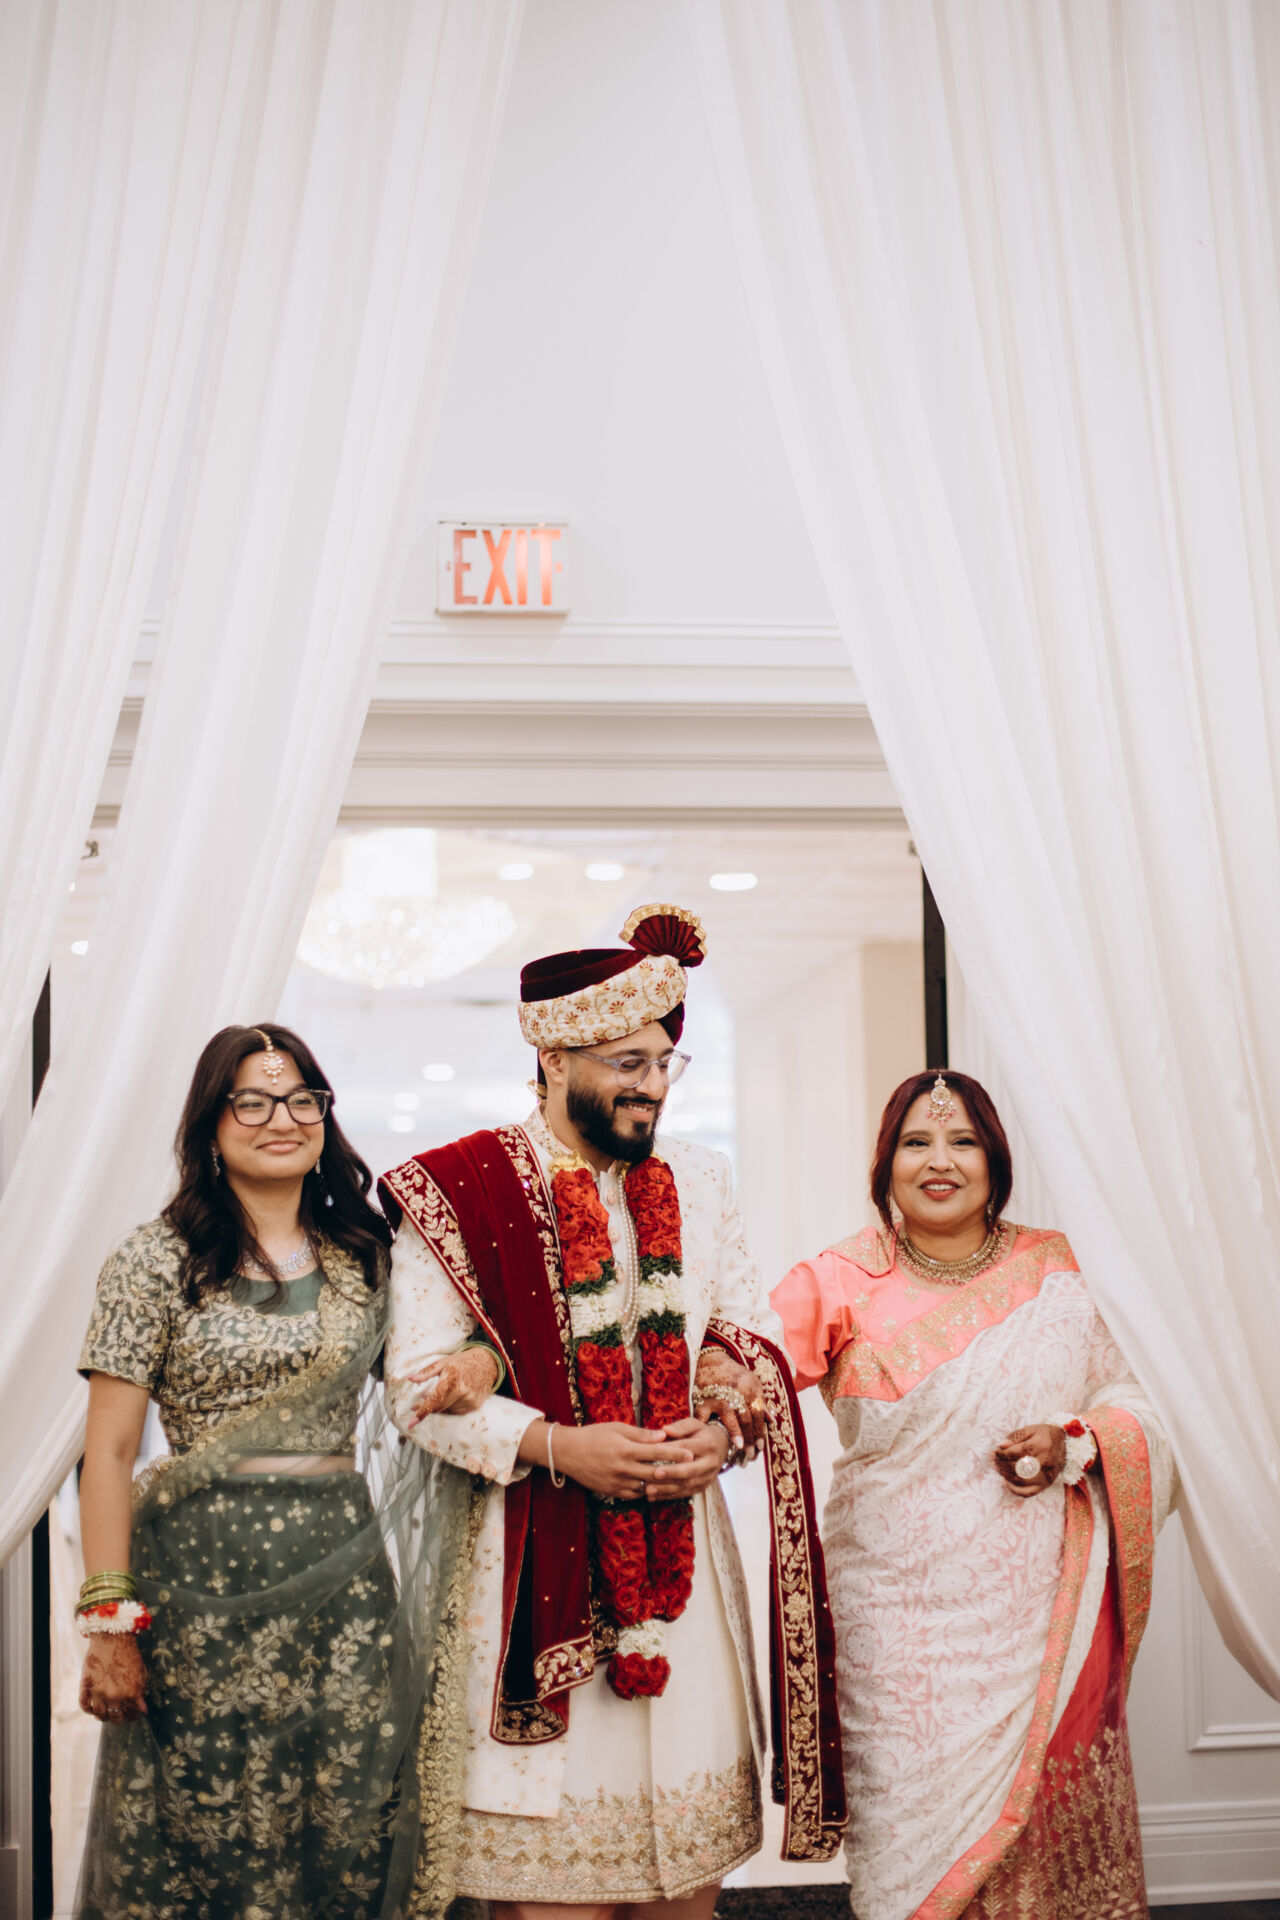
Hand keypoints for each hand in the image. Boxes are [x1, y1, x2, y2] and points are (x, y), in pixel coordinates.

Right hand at [79, 1634, 146, 1721]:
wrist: (111, 1637)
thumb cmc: (129, 1653)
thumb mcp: (141, 1672)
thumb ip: (141, 1692)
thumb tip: (143, 1710)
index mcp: (130, 1693)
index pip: (131, 1714)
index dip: (132, 1716)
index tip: (132, 1714)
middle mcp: (114, 1696)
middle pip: (116, 1718)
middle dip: (120, 1718)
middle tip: (121, 1715)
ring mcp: (98, 1693)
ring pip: (100, 1716)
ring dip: (105, 1717)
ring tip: (108, 1713)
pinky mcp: (85, 1687)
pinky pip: (85, 1706)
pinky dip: (90, 1710)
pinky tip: (94, 1708)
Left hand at [406, 1348, 500, 1423]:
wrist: (487, 1364)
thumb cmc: (463, 1362)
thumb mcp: (444, 1362)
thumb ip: (426, 1372)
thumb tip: (409, 1378)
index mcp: (451, 1378)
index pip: (434, 1400)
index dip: (422, 1412)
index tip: (411, 1423)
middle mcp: (461, 1391)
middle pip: (438, 1407)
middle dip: (427, 1407)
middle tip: (419, 1402)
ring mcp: (469, 1400)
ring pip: (446, 1411)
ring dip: (439, 1406)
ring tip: (441, 1393)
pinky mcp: (474, 1406)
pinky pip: (456, 1412)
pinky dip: (449, 1407)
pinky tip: (452, 1397)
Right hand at [550, 1422, 694, 1499]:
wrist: (567, 1453)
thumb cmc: (593, 1435)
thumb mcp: (616, 1428)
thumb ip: (640, 1434)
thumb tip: (662, 1435)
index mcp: (626, 1450)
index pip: (657, 1452)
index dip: (676, 1453)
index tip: (691, 1453)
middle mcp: (623, 1468)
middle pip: (656, 1472)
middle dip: (675, 1471)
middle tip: (691, 1470)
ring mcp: (618, 1483)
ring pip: (647, 1487)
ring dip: (663, 1484)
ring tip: (678, 1480)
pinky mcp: (612, 1492)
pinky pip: (635, 1494)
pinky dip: (647, 1491)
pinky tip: (655, 1487)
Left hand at [646, 1416, 730, 1499]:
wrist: (721, 1447)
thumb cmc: (702, 1434)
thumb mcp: (695, 1424)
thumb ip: (680, 1427)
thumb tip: (665, 1429)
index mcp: (707, 1445)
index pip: (685, 1448)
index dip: (668, 1451)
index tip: (652, 1453)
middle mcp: (710, 1463)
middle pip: (689, 1470)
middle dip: (670, 1473)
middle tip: (654, 1474)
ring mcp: (707, 1477)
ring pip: (686, 1485)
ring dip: (666, 1489)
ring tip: (648, 1489)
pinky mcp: (702, 1487)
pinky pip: (685, 1494)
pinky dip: (668, 1496)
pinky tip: (654, 1496)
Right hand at [694, 1351, 766, 1458]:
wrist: (711, 1360)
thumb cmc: (734, 1374)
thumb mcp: (753, 1383)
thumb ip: (761, 1403)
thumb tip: (773, 1422)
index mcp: (750, 1389)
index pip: (758, 1414)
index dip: (760, 1432)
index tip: (761, 1447)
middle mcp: (736, 1392)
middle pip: (746, 1418)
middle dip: (751, 1438)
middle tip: (752, 1455)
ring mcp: (719, 1395)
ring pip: (730, 1417)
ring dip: (736, 1433)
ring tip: (740, 1448)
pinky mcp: (702, 1398)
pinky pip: (703, 1416)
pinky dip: (705, 1427)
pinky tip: (709, 1439)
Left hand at [993, 1424, 1066, 1497]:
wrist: (1068, 1446)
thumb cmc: (1046, 1435)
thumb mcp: (1032, 1429)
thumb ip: (1016, 1436)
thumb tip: (1001, 1445)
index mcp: (1040, 1445)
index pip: (1014, 1452)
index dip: (1001, 1453)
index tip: (994, 1452)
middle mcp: (1044, 1462)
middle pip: (1016, 1467)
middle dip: (1001, 1464)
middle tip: (994, 1460)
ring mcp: (1046, 1476)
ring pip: (1020, 1480)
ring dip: (1005, 1475)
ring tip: (998, 1468)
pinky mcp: (1046, 1484)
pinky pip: (1029, 1492)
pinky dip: (1016, 1490)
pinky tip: (1006, 1483)